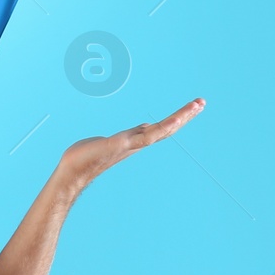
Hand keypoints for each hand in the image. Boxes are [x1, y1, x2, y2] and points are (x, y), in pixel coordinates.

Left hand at [58, 98, 205, 190]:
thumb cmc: (86, 157)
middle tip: (202, 102)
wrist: (72, 172)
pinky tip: (174, 120)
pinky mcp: (122, 145)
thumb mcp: (112, 140)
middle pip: (166, 128)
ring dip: (179, 118)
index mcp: (135, 140)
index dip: (178, 117)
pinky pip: (147, 136)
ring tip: (196, 105)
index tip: (193, 106)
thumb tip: (143, 128)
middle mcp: (137, 143)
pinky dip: (162, 128)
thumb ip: (129, 136)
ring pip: (161, 130)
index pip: (161, 127)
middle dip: (185, 115)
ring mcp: (131, 144)